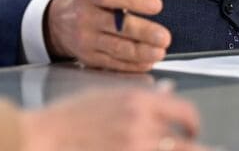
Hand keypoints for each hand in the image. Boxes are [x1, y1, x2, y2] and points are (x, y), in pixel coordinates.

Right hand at [19, 84, 206, 150]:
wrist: (43, 139)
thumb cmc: (69, 118)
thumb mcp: (106, 96)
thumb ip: (142, 96)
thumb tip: (169, 93)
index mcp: (138, 101)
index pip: (185, 111)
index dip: (194, 124)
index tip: (193, 131)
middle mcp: (141, 126)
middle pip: (188, 145)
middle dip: (195, 148)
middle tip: (195, 148)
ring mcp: (134, 149)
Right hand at [45, 0, 171, 70]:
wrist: (58, 21)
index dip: (133, 0)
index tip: (157, 4)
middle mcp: (84, 17)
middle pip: (116, 26)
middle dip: (143, 33)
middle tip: (164, 37)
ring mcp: (85, 40)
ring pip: (117, 48)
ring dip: (141, 52)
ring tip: (160, 51)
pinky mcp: (89, 59)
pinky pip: (113, 64)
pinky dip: (133, 64)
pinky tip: (147, 60)